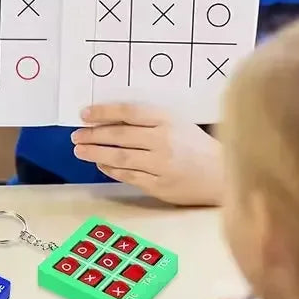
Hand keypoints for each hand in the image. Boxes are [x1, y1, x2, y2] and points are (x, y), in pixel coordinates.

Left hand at [70, 104, 223, 205]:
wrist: (222, 175)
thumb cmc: (195, 145)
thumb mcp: (176, 123)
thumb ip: (147, 120)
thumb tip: (109, 119)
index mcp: (167, 120)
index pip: (128, 113)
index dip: (103, 112)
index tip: (84, 114)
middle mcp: (163, 141)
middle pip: (119, 136)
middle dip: (93, 135)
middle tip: (75, 135)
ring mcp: (160, 165)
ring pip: (120, 157)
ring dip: (95, 153)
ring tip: (79, 150)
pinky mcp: (159, 186)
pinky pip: (128, 176)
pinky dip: (111, 169)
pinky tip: (100, 164)